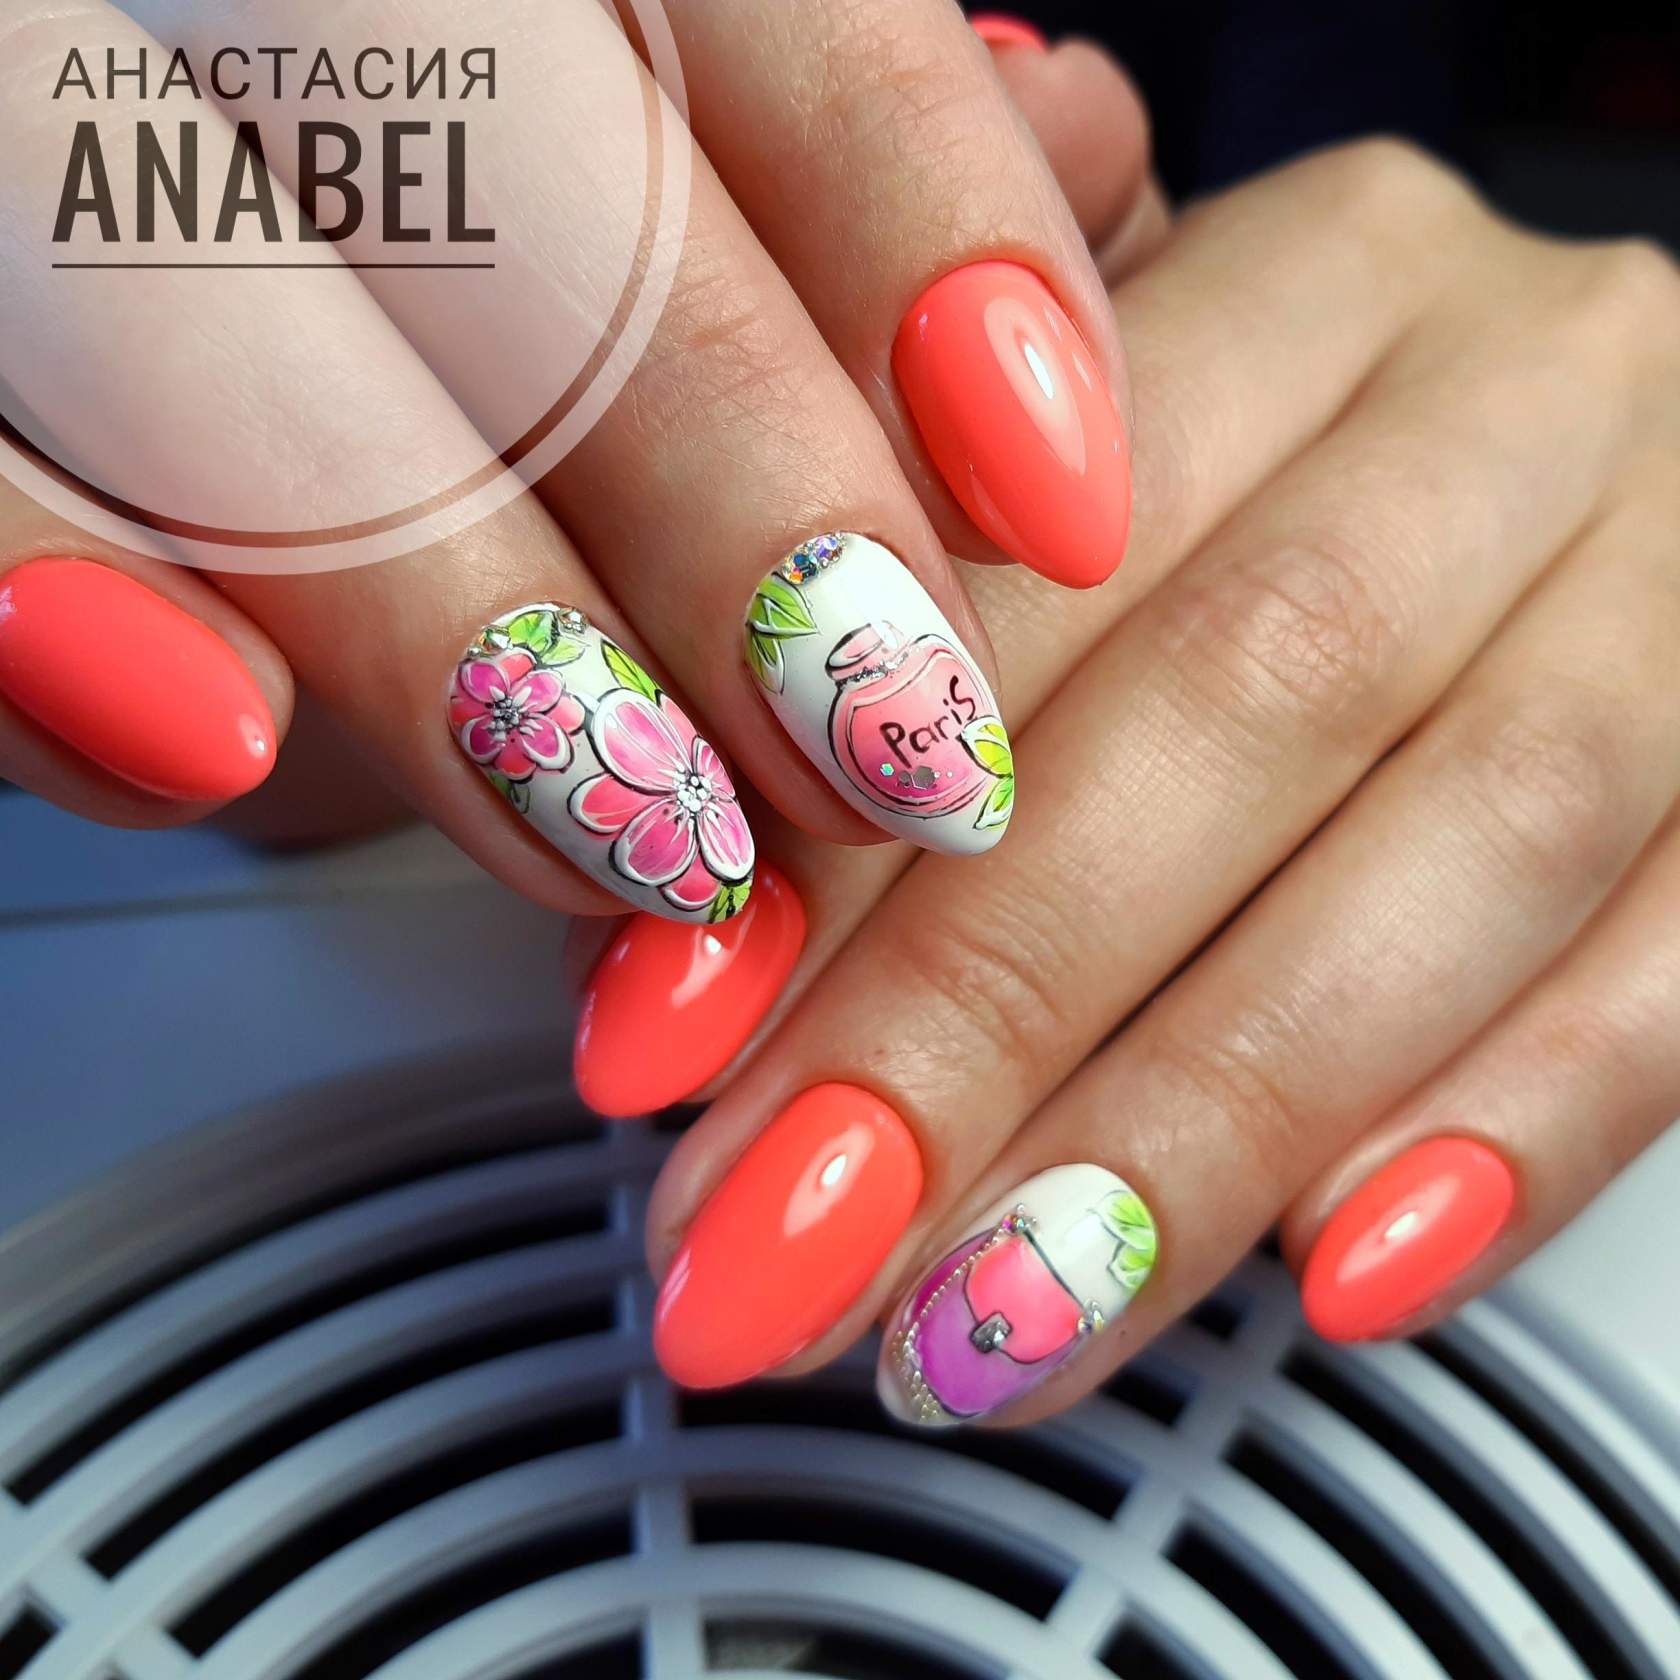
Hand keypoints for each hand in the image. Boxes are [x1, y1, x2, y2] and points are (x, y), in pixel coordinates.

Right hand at [0, 4, 1149, 913]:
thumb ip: (858, 176)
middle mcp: (284, 3)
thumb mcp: (697, 216)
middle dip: (731, 488)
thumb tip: (1074, 137)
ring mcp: (36, 137)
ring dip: (454, 604)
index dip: (923, 235)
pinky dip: (60, 594)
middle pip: (507, 165)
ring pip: (202, 293)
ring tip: (655, 843)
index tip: (1060, 501)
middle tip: (884, 756)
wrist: (165, 361)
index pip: (757, 2)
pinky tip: (214, 747)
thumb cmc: (477, 307)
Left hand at [584, 139, 1679, 1422]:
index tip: (662, 1055)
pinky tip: (1334, 1278)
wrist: (1566, 501)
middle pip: (1253, 686)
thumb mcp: (1084, 515)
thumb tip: (670, 949)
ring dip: (1207, 1118)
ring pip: (1483, 831)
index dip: (838, 820)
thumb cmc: (1277, 522)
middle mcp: (1516, 384)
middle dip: (992, 1010)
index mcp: (1299, 275)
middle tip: (792, 1244)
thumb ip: (900, 675)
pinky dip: (1518, 1127)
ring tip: (994, 1326)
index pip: (1033, 545)